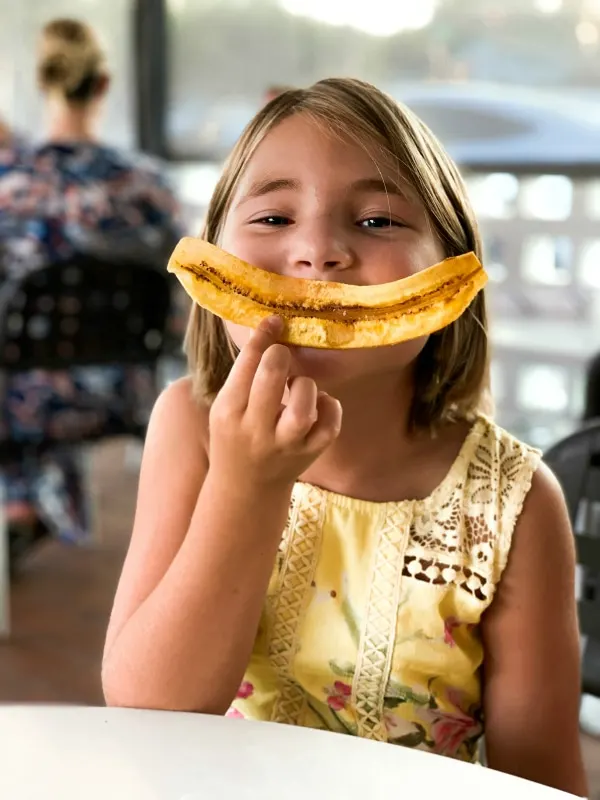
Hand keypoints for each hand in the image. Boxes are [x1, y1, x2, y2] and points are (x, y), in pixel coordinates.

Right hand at [208, 317, 341, 488]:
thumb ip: (245, 373)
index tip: (275, 321)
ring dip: (306, 386)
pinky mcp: (311, 454)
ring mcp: (286, 445)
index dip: (264, 336)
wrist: (246, 488)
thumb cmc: (236, 434)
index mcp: (229, 411)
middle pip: (272, 378)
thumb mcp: (225, 405)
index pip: (247, 364)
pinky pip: (331, 424)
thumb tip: (273, 326)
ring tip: (298, 387)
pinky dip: (330, 406)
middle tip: (282, 356)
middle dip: (281, 356)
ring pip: (305, 406)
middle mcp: (256, 430)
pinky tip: (318, 404)